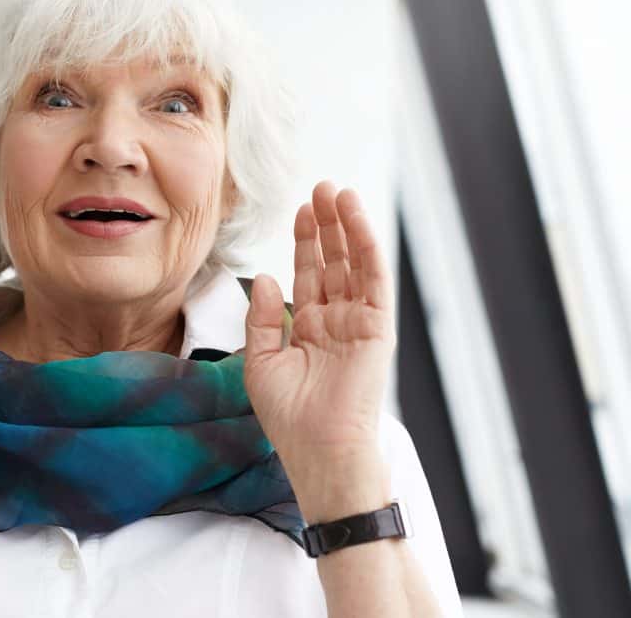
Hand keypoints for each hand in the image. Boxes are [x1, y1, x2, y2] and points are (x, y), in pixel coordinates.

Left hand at [242, 181, 395, 512]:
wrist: (318, 449)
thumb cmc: (288, 417)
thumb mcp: (260, 363)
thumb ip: (262, 319)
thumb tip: (265, 277)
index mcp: (309, 329)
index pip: (309, 275)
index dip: (305, 242)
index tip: (300, 210)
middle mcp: (336, 321)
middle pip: (333, 262)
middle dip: (327, 225)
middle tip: (320, 187)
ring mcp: (358, 323)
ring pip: (354, 264)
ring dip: (347, 227)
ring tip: (337, 191)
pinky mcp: (377, 328)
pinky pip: (373, 280)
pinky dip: (366, 247)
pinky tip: (356, 219)